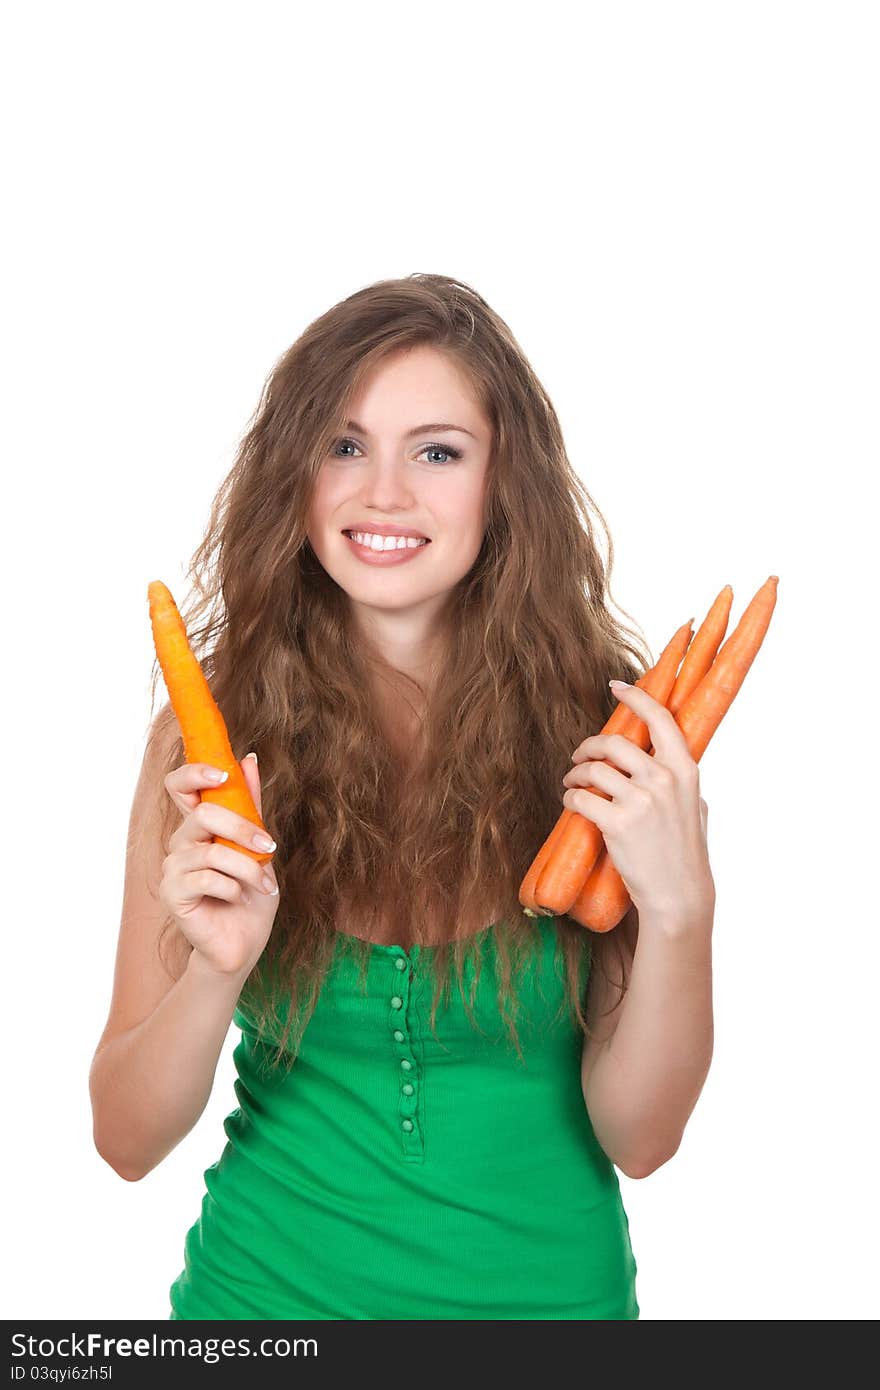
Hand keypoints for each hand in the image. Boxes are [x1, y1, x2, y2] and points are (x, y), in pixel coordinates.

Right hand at [159, 752, 280, 978]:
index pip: (180, 786)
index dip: (195, 772)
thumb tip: (249, 759)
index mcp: (199, 827)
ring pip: (212, 851)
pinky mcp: (173, 893)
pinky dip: (233, 888)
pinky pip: (207, 879)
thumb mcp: (259, 846)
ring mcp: (173, 868)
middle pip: (204, 814)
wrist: (244, 943)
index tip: (224, 773)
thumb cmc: (251, 895)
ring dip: (248, 868)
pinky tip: (238, 899)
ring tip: (264, 885)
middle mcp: (181, 843)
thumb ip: (250, 806)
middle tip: (270, 848)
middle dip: (244, 830)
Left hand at [561, 681, 714, 919]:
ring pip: (593, 770)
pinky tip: (572, 803)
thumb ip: (678, 779)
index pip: (659, 718)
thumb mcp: (694, 805)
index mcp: (685, 769)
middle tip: (579, 756)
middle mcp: (663, 779)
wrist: (678, 893)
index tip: (616, 686)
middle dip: (589, 746)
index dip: (635, 698)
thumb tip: (659, 756)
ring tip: (572, 783)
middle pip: (614, 743)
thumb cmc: (685, 851)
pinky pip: (581, 798)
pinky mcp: (617, 823)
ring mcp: (640, 800)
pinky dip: (570, 798)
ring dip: (575, 774)